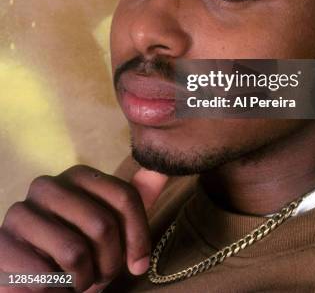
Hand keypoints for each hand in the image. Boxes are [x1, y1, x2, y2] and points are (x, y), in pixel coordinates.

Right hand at [0, 165, 167, 291]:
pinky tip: (52, 287)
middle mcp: (48, 185)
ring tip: (76, 282)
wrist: (34, 280)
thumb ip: (133, 199)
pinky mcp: (2, 244)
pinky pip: (45, 276)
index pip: (125, 198)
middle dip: (109, 264)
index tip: (137, 264)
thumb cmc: (78, 251)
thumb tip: (160, 172)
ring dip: (83, 280)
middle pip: (103, 225)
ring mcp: (21, 212)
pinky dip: (57, 291)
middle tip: (99, 277)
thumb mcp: (111, 226)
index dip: (138, 237)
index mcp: (79, 175)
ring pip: (75, 252)